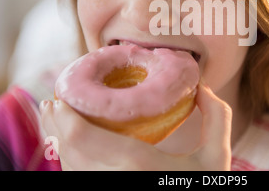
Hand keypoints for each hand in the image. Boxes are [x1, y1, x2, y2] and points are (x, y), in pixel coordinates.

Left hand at [39, 83, 231, 169]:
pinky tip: (71, 147)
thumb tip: (201, 87)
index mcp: (137, 165)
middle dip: (54, 125)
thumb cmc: (205, 189)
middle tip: (51, 104)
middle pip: (69, 151)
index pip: (83, 137)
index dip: (64, 117)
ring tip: (55, 120)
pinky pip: (80, 179)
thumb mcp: (217, 157)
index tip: (59, 98)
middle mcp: (114, 181)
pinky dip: (70, 161)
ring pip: (70, 168)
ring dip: (58, 142)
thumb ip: (217, 116)